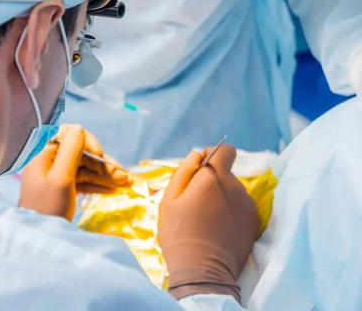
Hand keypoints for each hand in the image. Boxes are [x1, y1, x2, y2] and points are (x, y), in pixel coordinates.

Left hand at [18, 124, 127, 220]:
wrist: (38, 238)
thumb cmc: (47, 207)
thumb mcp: (61, 178)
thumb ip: (70, 151)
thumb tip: (79, 128)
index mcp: (44, 153)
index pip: (69, 134)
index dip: (88, 142)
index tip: (100, 155)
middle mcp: (49, 160)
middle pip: (81, 153)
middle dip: (103, 163)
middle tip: (123, 176)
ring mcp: (56, 174)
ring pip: (85, 167)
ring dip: (105, 174)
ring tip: (125, 183)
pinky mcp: (62, 188)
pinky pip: (83, 180)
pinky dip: (97, 183)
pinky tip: (113, 190)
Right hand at [157, 146, 259, 301]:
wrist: (203, 272)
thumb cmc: (179, 233)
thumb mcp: (169, 200)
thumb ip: (184, 171)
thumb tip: (196, 154)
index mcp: (214, 177)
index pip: (226, 151)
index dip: (213, 156)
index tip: (200, 170)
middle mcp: (236, 187)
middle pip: (226, 175)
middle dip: (212, 183)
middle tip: (194, 204)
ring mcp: (248, 206)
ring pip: (233, 193)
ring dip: (222, 199)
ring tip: (206, 221)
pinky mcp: (254, 224)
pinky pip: (241, 209)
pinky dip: (231, 214)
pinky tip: (218, 230)